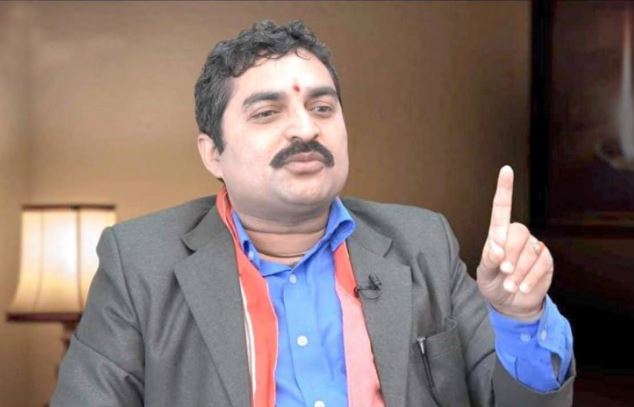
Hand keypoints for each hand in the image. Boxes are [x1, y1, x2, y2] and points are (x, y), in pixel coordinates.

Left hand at [476, 166, 553, 319]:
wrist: (510, 304)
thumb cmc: (494, 284)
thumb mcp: (485, 274)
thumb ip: (489, 260)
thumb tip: (497, 248)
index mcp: (498, 235)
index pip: (502, 208)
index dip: (505, 189)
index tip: (506, 169)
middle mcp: (517, 237)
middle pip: (518, 232)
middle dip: (511, 254)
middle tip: (504, 272)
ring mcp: (533, 247)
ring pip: (530, 251)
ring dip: (519, 272)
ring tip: (510, 285)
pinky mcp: (545, 260)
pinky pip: (541, 264)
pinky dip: (529, 278)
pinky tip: (521, 287)